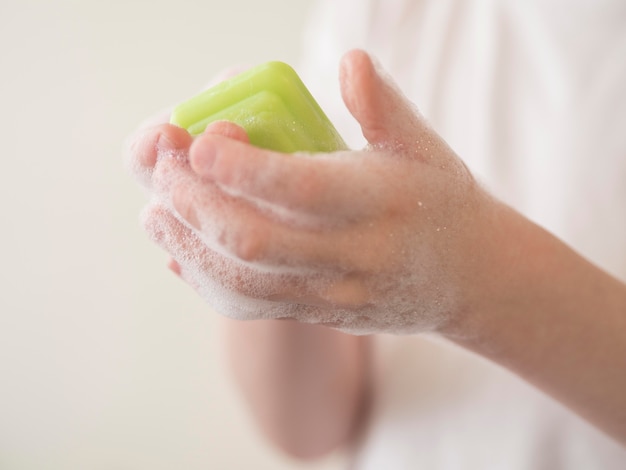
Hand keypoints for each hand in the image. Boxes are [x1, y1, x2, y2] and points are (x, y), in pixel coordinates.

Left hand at [127, 50, 495, 334]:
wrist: (468, 278)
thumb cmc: (442, 202)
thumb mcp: (424, 147)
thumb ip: (384, 105)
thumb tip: (348, 60)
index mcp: (381, 204)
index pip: (303, 190)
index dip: (242, 167)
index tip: (199, 140)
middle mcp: (354, 257)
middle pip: (257, 242)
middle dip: (197, 204)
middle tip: (166, 168)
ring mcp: (332, 294)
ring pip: (244, 284)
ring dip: (188, 245)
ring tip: (155, 210)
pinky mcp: (316, 313)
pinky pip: (250, 308)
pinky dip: (205, 280)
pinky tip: (181, 251)